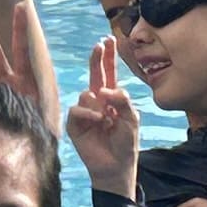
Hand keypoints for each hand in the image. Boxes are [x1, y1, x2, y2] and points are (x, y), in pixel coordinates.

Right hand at [65, 37, 139, 198]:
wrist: (115, 167)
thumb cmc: (126, 144)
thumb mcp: (132, 120)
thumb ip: (123, 101)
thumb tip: (104, 90)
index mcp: (112, 99)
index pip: (110, 74)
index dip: (109, 57)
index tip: (110, 39)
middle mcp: (97, 102)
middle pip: (95, 75)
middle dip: (97, 59)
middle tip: (98, 45)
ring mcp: (85, 112)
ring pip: (87, 94)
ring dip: (99, 105)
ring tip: (107, 120)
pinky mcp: (75, 124)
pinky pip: (77, 108)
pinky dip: (89, 114)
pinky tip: (98, 122)